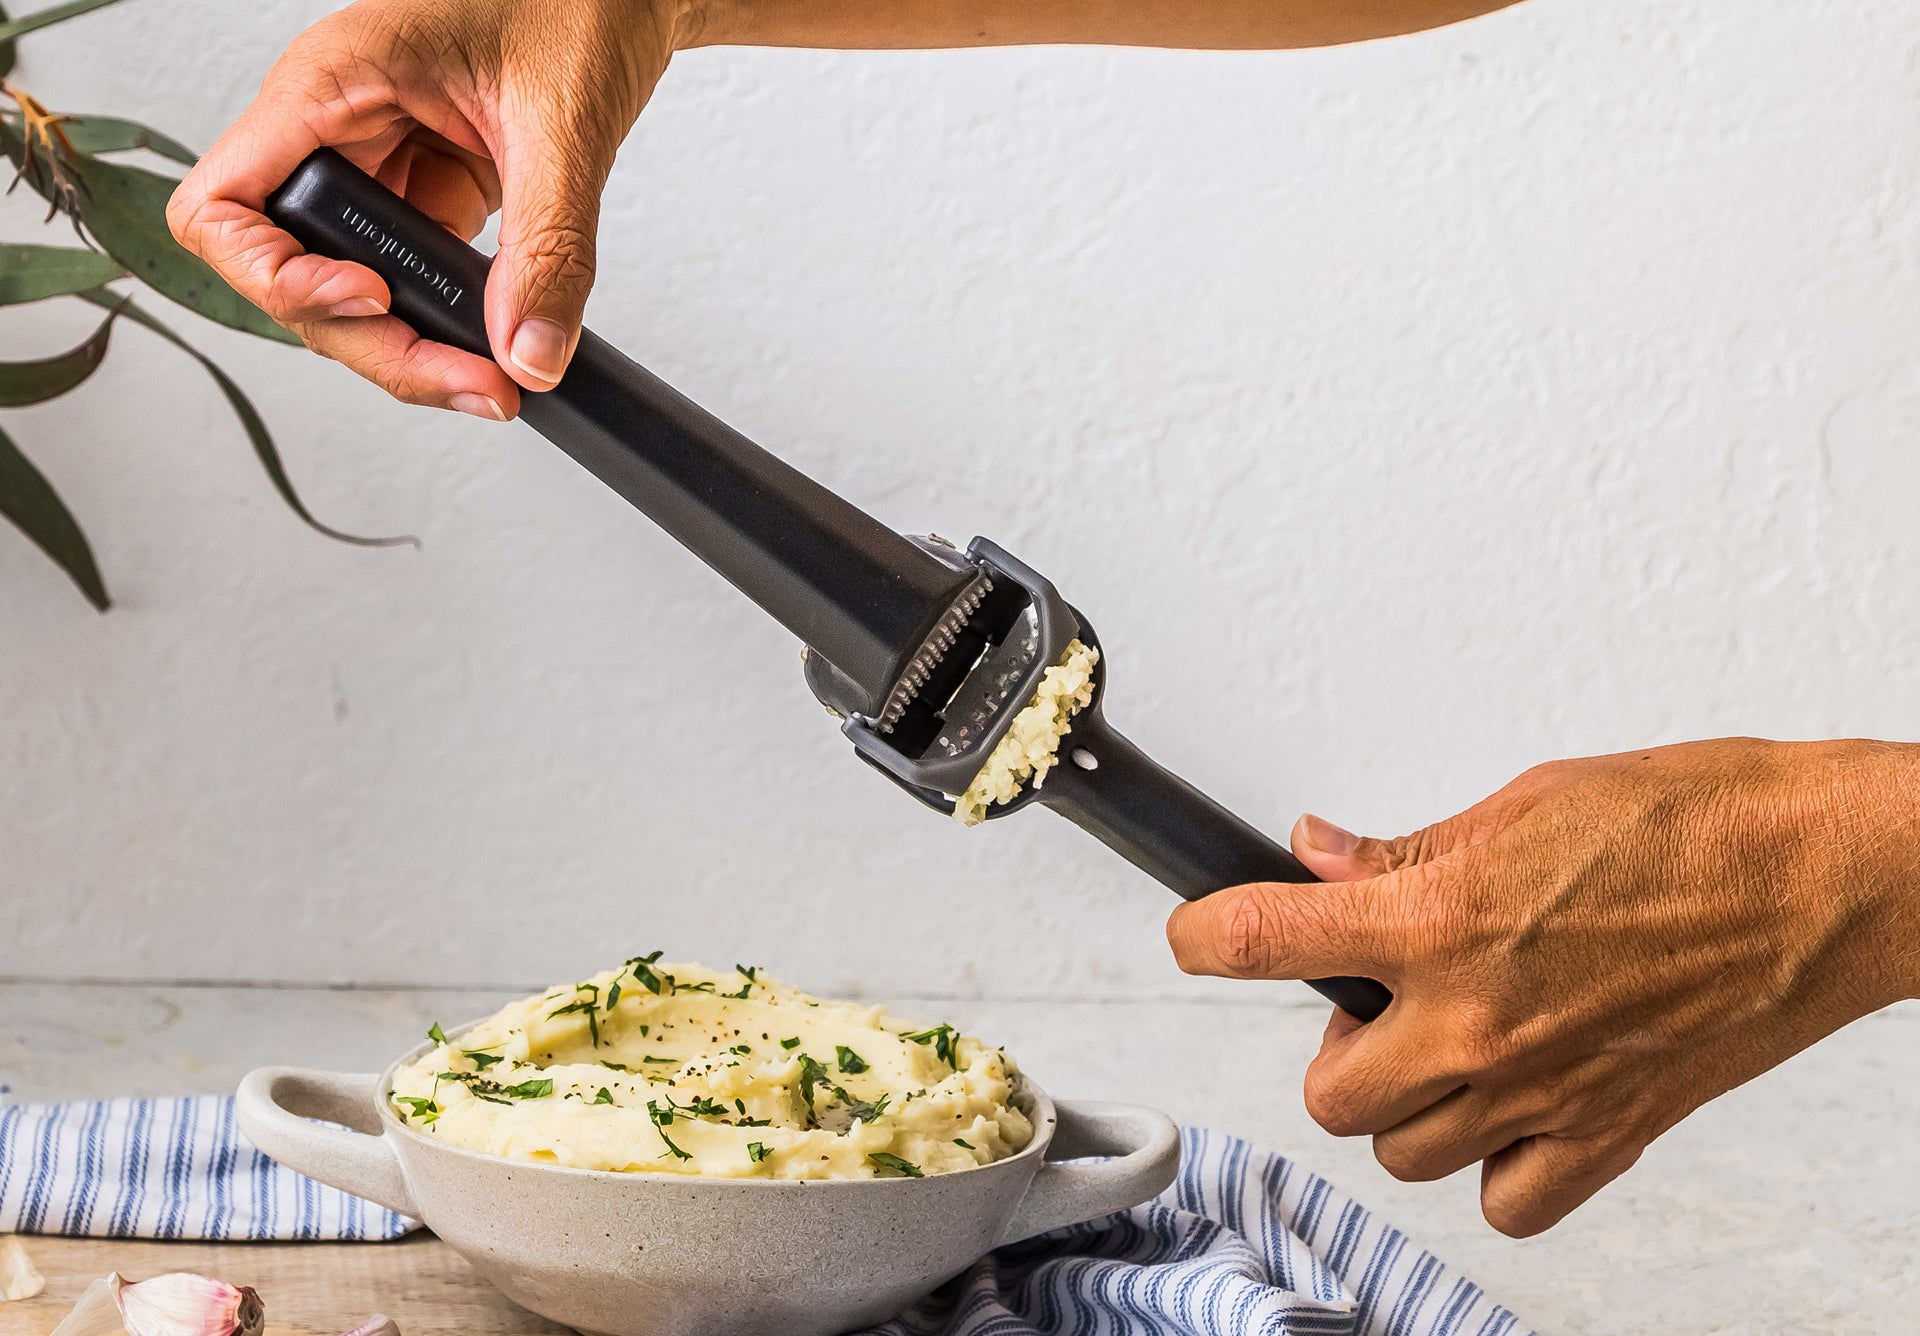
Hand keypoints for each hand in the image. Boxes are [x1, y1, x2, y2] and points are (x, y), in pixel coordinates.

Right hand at [167, 0, 685, 418]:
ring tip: (495, 380)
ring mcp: (379, 168)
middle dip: (375, 343)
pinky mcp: (427, 195)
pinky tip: (500, 348)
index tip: (372, 298)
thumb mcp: (563, 125)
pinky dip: (447, 329)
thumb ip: (549, 247)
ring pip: (349, 296)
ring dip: (412, 351)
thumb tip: (527, 354)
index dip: (276, 276)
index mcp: (328, 85)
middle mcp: (335, 130)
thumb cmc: (577, 5)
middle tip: (475, 382)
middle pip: (292, 276)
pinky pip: (408, 284)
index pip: (221, 206)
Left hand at [1167, 738, 1919, 1235]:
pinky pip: (1507, 1202)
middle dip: (1333, 1046)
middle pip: (1328, 1091)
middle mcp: (1483, 1019)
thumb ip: (1410, 848)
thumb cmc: (1695, 819)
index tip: (1193, 936)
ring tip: (1449, 1045)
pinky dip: (1492, 1168)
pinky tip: (1511, 1105)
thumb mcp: (1527, 801)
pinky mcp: (1612, 1134)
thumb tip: (1320, 854)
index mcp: (1448, 919)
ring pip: (1404, 1152)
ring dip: (1406, 1104)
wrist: (1829, 875)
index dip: (1205, 937)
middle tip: (1372, 1002)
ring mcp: (1546, 1090)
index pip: (1269, 941)